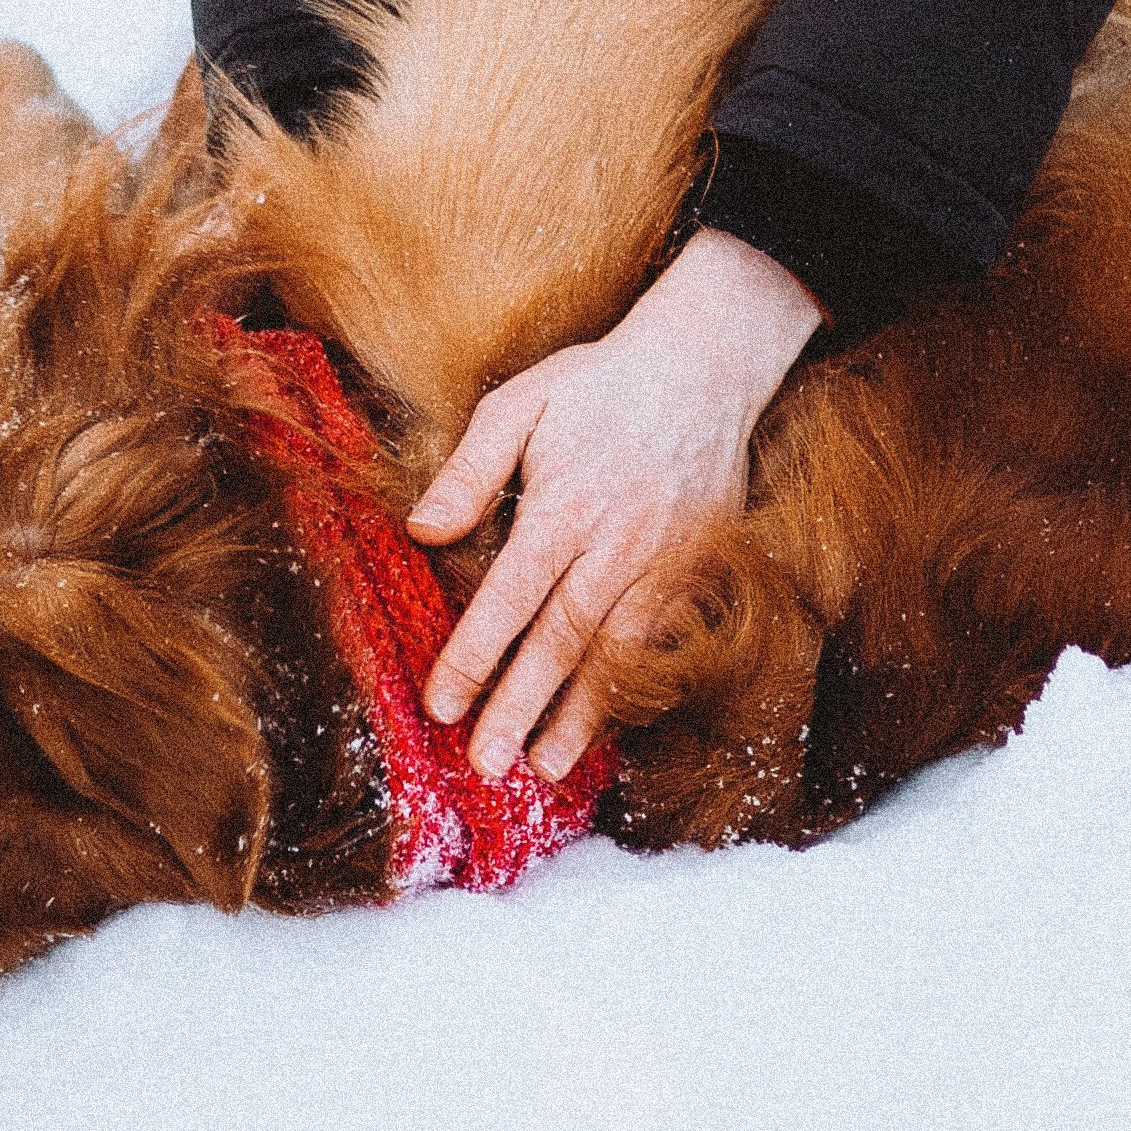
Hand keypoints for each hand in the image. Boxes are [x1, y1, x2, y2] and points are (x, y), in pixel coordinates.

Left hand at [409, 229, 823, 783]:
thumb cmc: (601, 384)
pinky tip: (612, 723)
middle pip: (563, 639)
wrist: (707, 363)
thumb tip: (422, 531)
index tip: (442, 706)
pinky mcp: (702, 567)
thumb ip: (470, 470)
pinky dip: (637, 686)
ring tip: (546, 766)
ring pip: (619, 652)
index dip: (475, 656)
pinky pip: (667, 640)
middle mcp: (619, 542)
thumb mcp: (521, 402)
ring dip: (582, 715)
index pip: (512, 597)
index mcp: (566, 504)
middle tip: (486, 764)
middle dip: (522, 706)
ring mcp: (667, 560)